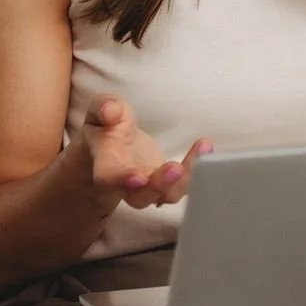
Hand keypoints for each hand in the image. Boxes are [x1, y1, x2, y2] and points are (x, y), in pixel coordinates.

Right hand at [81, 95, 211, 210]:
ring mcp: (150, 189)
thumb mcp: (99, 113)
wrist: (112, 149)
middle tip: (174, 169)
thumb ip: (103, 108)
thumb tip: (110, 110)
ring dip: (184, 180)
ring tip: (200, 153)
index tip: (137, 178)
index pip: (108, 180)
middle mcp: (127, 186)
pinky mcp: (169, 185)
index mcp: (104, 167)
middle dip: (158, 185)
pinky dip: (196, 170)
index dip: (121, 181)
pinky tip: (206, 148)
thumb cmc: (105, 130)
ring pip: (166, 194)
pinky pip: (183, 184)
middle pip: (141, 196)